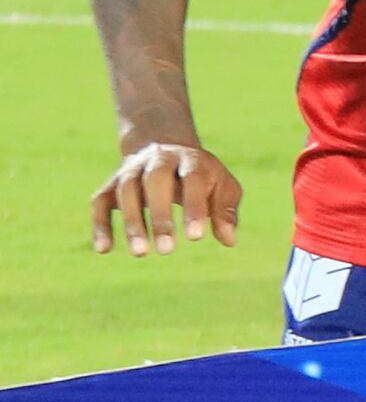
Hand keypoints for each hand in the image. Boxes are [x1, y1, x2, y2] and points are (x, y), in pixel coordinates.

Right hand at [89, 138, 241, 255]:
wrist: (164, 148)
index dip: (194, 207)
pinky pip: (99, 202)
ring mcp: (131, 170)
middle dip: (160, 214)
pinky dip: (100, 224)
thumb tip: (229, 240)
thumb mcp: (222, 187)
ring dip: (132, 222)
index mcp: (190, 159)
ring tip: (141, 253)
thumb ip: (225, 210)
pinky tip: (104, 249)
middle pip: (155, 181)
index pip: (192, 179)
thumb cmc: (202, 176)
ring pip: (126, 191)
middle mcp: (158, 160)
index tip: (195, 237)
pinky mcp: (111, 185)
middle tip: (167, 249)